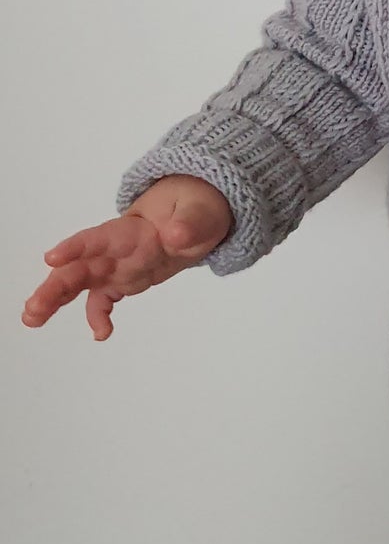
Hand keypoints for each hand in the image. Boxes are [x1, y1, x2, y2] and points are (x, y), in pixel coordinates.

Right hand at [21, 174, 233, 339]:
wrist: (194, 217)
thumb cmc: (195, 210)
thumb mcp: (201, 213)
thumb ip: (189, 224)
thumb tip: (176, 235)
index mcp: (130, 229)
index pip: (99, 237)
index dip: (76, 247)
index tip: (52, 258)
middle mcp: (115, 250)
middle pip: (79, 266)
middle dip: (54, 286)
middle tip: (32, 309)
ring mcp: (115, 266)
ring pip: (79, 284)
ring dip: (54, 300)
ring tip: (32, 319)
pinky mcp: (122, 281)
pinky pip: (103, 300)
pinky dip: (98, 317)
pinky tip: (101, 333)